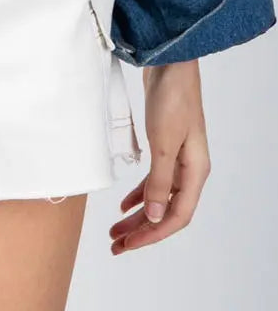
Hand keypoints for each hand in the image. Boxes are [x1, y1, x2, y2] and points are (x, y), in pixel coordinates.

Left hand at [108, 59, 209, 254]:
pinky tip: (124, 204)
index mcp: (195, 172)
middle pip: (166, 211)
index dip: (153, 234)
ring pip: (158, 197)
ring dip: (138, 215)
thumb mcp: (163, 143)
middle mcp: (190, 169)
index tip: (129, 245)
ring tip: (116, 230)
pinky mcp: (165, 146)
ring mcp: (178, 158)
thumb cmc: (172, 99)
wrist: (170, 64)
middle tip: (117, 245)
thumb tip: (153, 217)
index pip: (176, 216)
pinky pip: (154, 180)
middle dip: (142, 231)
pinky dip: (139, 194)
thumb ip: (159, 182)